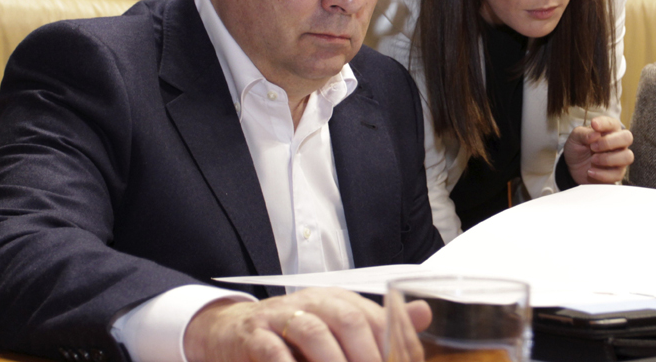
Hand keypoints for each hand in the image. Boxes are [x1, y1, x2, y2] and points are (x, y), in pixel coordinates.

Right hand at [183, 288, 431, 361]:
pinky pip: (274, 352)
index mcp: (338, 299)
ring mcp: (282, 316)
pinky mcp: (254, 335)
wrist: (230, 331)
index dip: (395, 345)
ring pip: (315, 333)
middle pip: (349, 321)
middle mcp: (313, 301)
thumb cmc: (291, 336)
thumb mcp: (336, 328)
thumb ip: (379, 325)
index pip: (376, 317)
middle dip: (369, 356)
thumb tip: (425, 311)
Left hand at [563, 116, 633, 183]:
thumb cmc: (578, 148)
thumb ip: (583, 134)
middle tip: (593, 147)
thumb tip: (595, 134)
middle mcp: (618, 142)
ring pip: (627, 156)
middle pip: (627, 138)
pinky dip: (602, 174)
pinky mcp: (617, 173)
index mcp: (609, 130)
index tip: (593, 125)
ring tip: (593, 160)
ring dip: (608, 159)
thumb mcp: (575, 138)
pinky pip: (618, 174)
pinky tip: (590, 171)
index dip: (604, 124)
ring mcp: (620, 158)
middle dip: (609, 142)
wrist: (573, 168)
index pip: (613, 123)